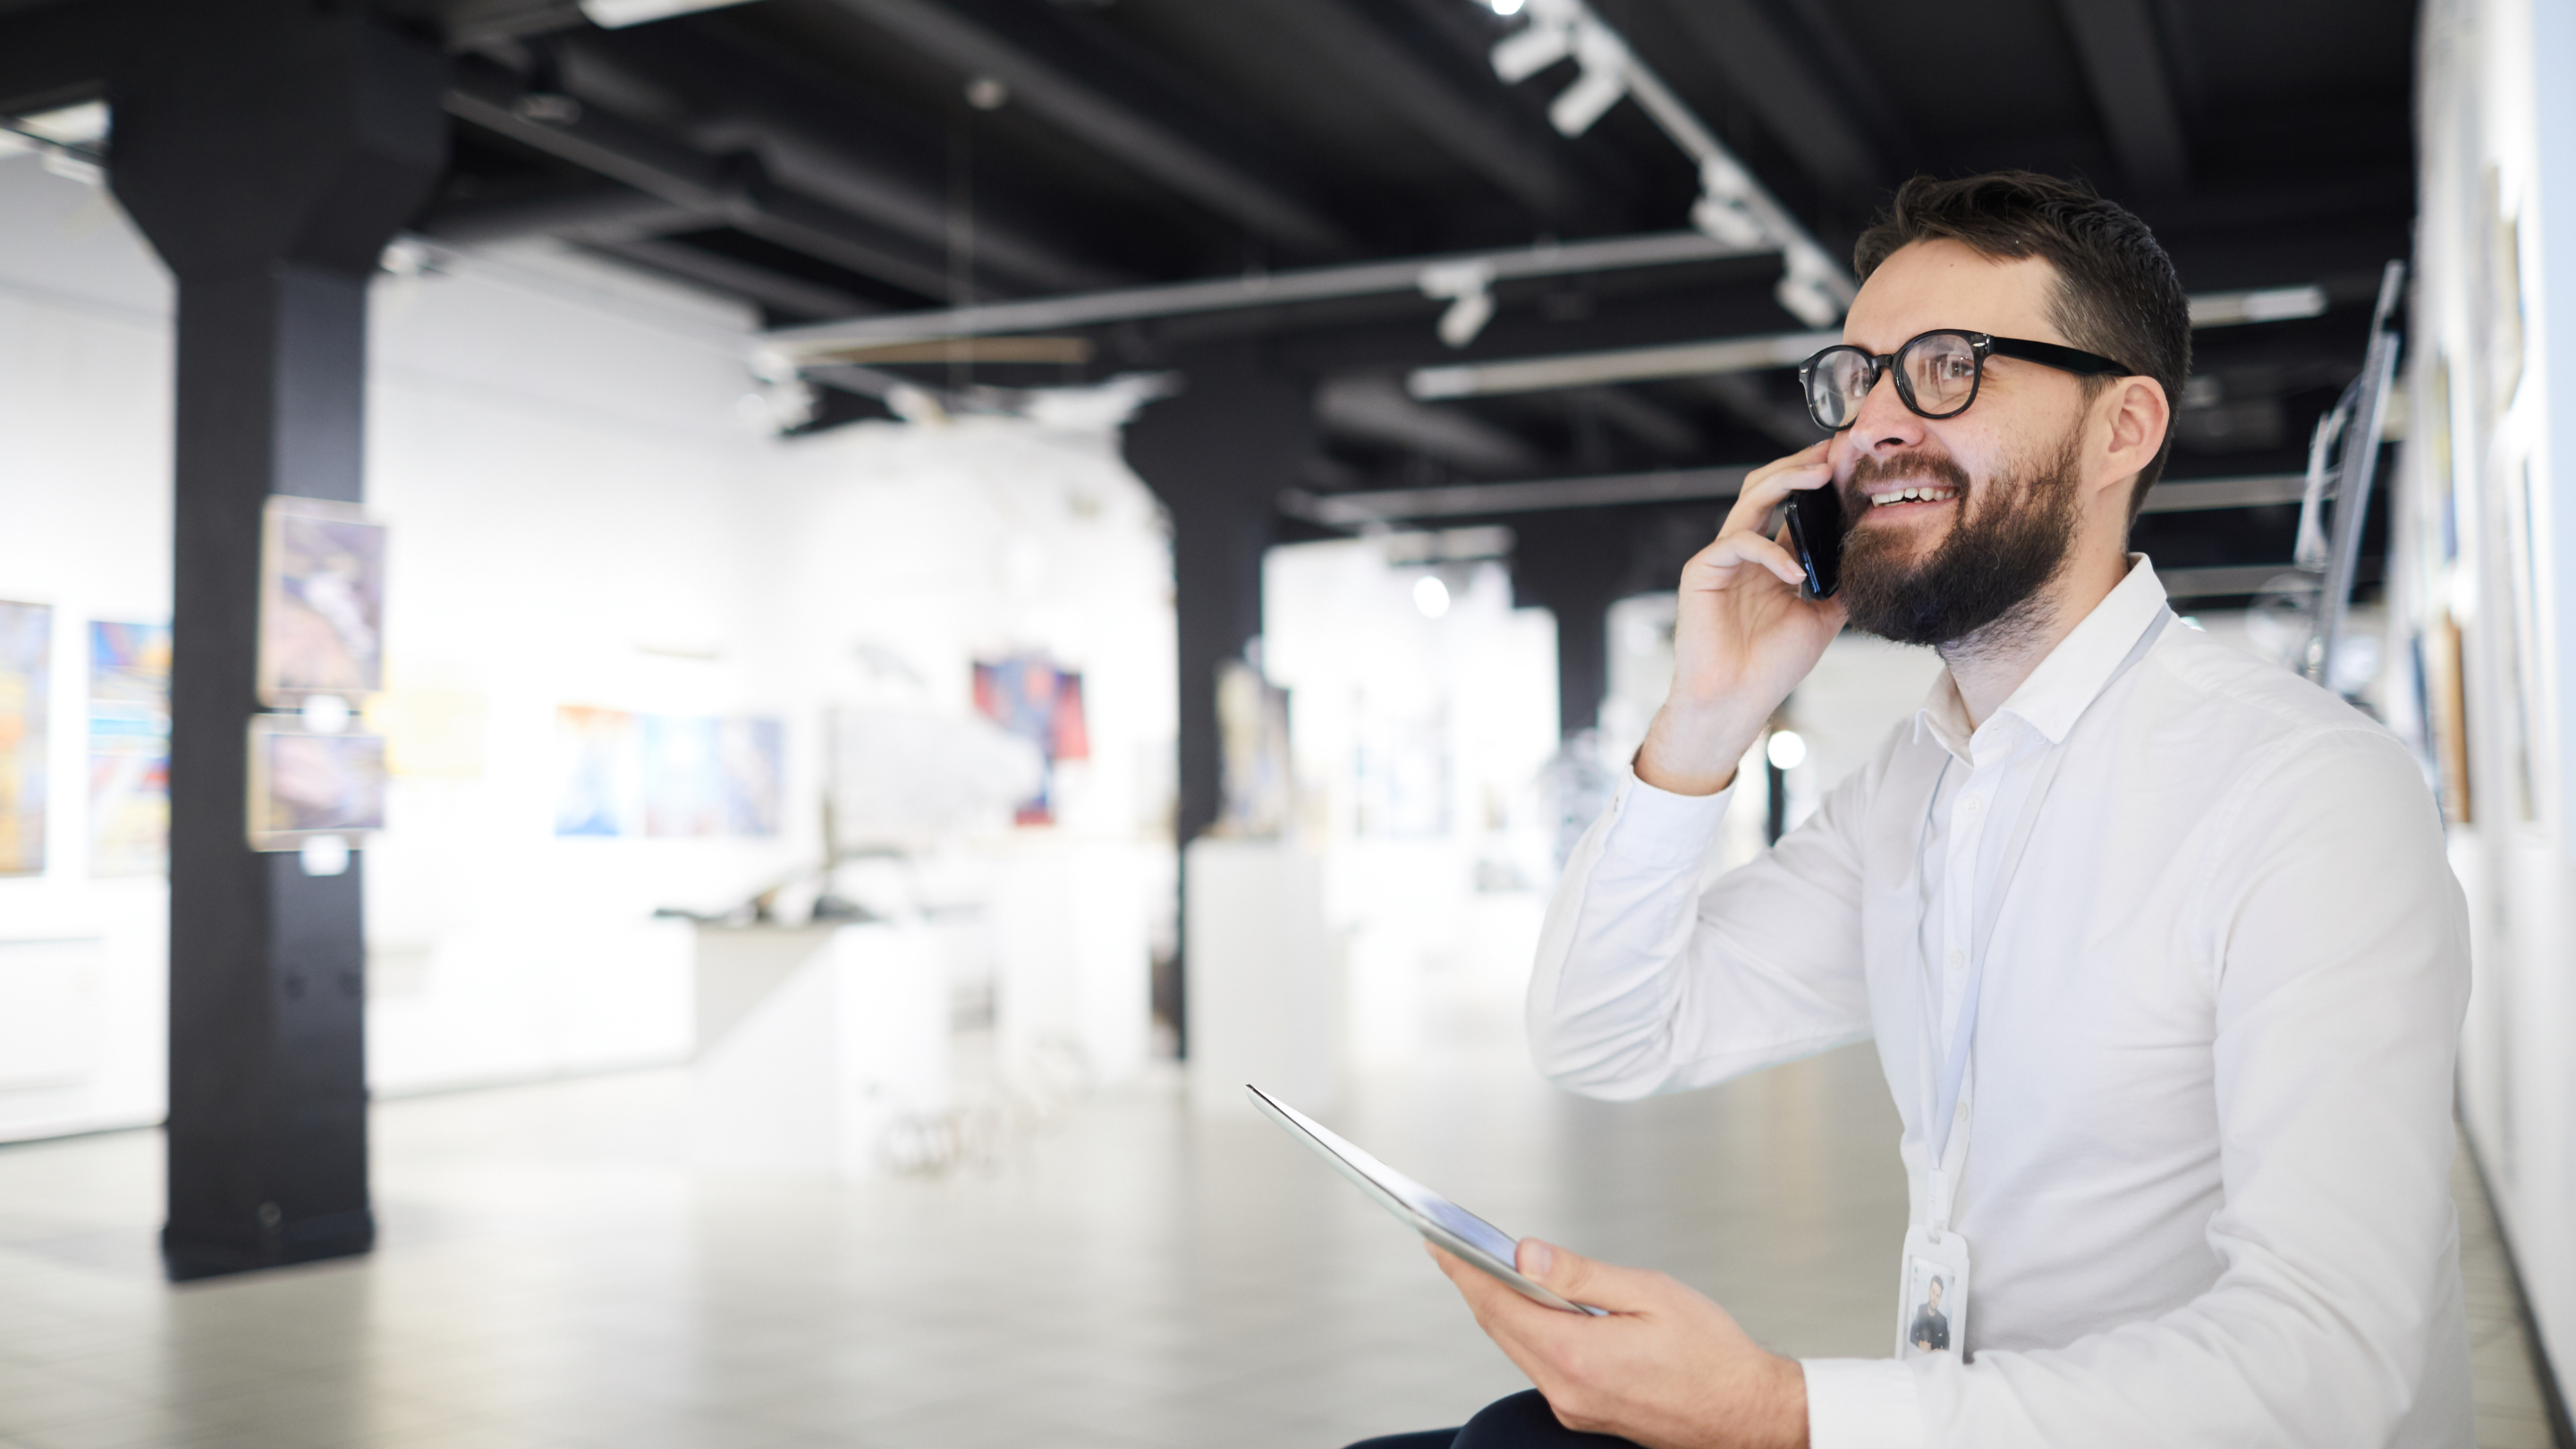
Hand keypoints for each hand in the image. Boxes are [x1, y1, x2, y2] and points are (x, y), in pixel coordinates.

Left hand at [1431, 1239, 1806, 1448]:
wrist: (1747, 1413)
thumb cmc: (1712, 1354)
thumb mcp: (1650, 1294)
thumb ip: (1581, 1274)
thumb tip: (1526, 1253)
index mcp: (1579, 1355)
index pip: (1499, 1304)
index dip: (1464, 1270)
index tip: (1438, 1242)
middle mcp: (1567, 1389)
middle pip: (1500, 1328)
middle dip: (1473, 1285)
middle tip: (1449, 1248)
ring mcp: (1573, 1406)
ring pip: (1517, 1348)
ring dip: (1499, 1308)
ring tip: (1483, 1270)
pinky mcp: (1584, 1411)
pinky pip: (1539, 1364)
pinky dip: (1526, 1331)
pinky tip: (1530, 1307)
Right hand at [1636, 442, 1846, 795]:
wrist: (1737, 701)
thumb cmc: (1771, 666)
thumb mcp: (1824, 616)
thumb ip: (1842, 583)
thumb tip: (1877, 553)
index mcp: (1770, 558)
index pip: (1792, 503)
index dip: (1817, 479)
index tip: (1851, 460)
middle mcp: (1745, 552)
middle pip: (1767, 486)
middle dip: (1801, 464)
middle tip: (1836, 450)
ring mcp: (1722, 559)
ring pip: (1750, 498)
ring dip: (1786, 481)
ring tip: (1820, 475)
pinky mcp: (1701, 572)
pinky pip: (1737, 543)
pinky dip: (1769, 553)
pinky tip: (1794, 573)